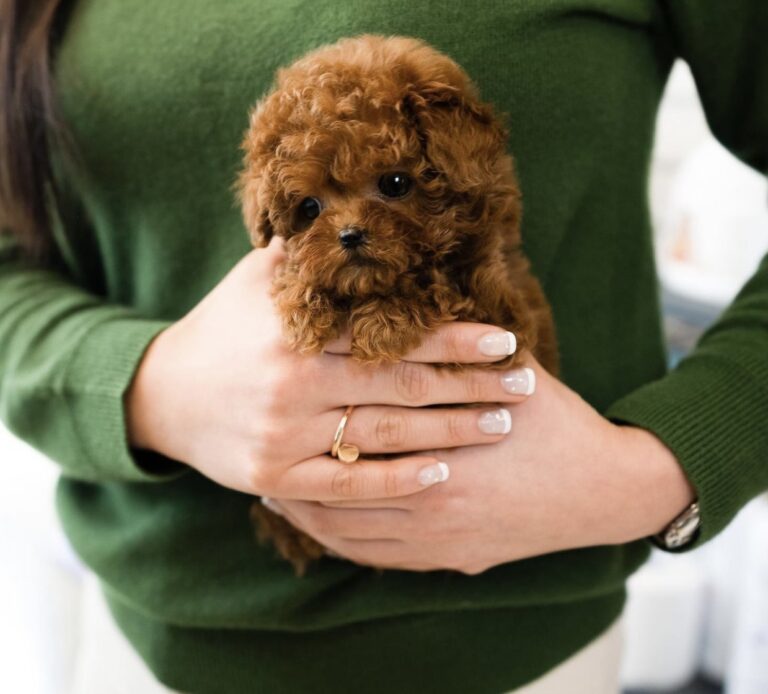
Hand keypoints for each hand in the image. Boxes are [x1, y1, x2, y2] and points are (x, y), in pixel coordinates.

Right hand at [125, 237, 534, 501]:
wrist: (163, 395)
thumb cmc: (222, 328)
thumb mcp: (256, 279)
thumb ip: (309, 255)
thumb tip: (366, 215)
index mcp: (296, 330)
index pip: (392, 333)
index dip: (454, 337)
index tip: (505, 339)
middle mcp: (293, 384)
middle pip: (401, 386)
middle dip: (470, 386)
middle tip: (525, 386)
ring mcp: (285, 436)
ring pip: (386, 436)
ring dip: (450, 431)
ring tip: (501, 425)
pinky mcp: (277, 477)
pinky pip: (349, 486)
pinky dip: (399, 482)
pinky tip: (442, 474)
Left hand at [268, 354, 697, 572]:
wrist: (604, 489)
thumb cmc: (557, 422)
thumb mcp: (512, 373)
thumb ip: (461, 347)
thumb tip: (412, 307)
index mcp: (442, 437)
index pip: (356, 426)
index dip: (312, 413)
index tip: (279, 397)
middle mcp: (430, 492)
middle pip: (339, 480)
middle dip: (295, 464)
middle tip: (258, 446)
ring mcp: (435, 534)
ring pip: (345, 526)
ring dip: (305, 507)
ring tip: (273, 490)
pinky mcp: (445, 557)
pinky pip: (371, 556)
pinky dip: (336, 540)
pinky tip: (318, 525)